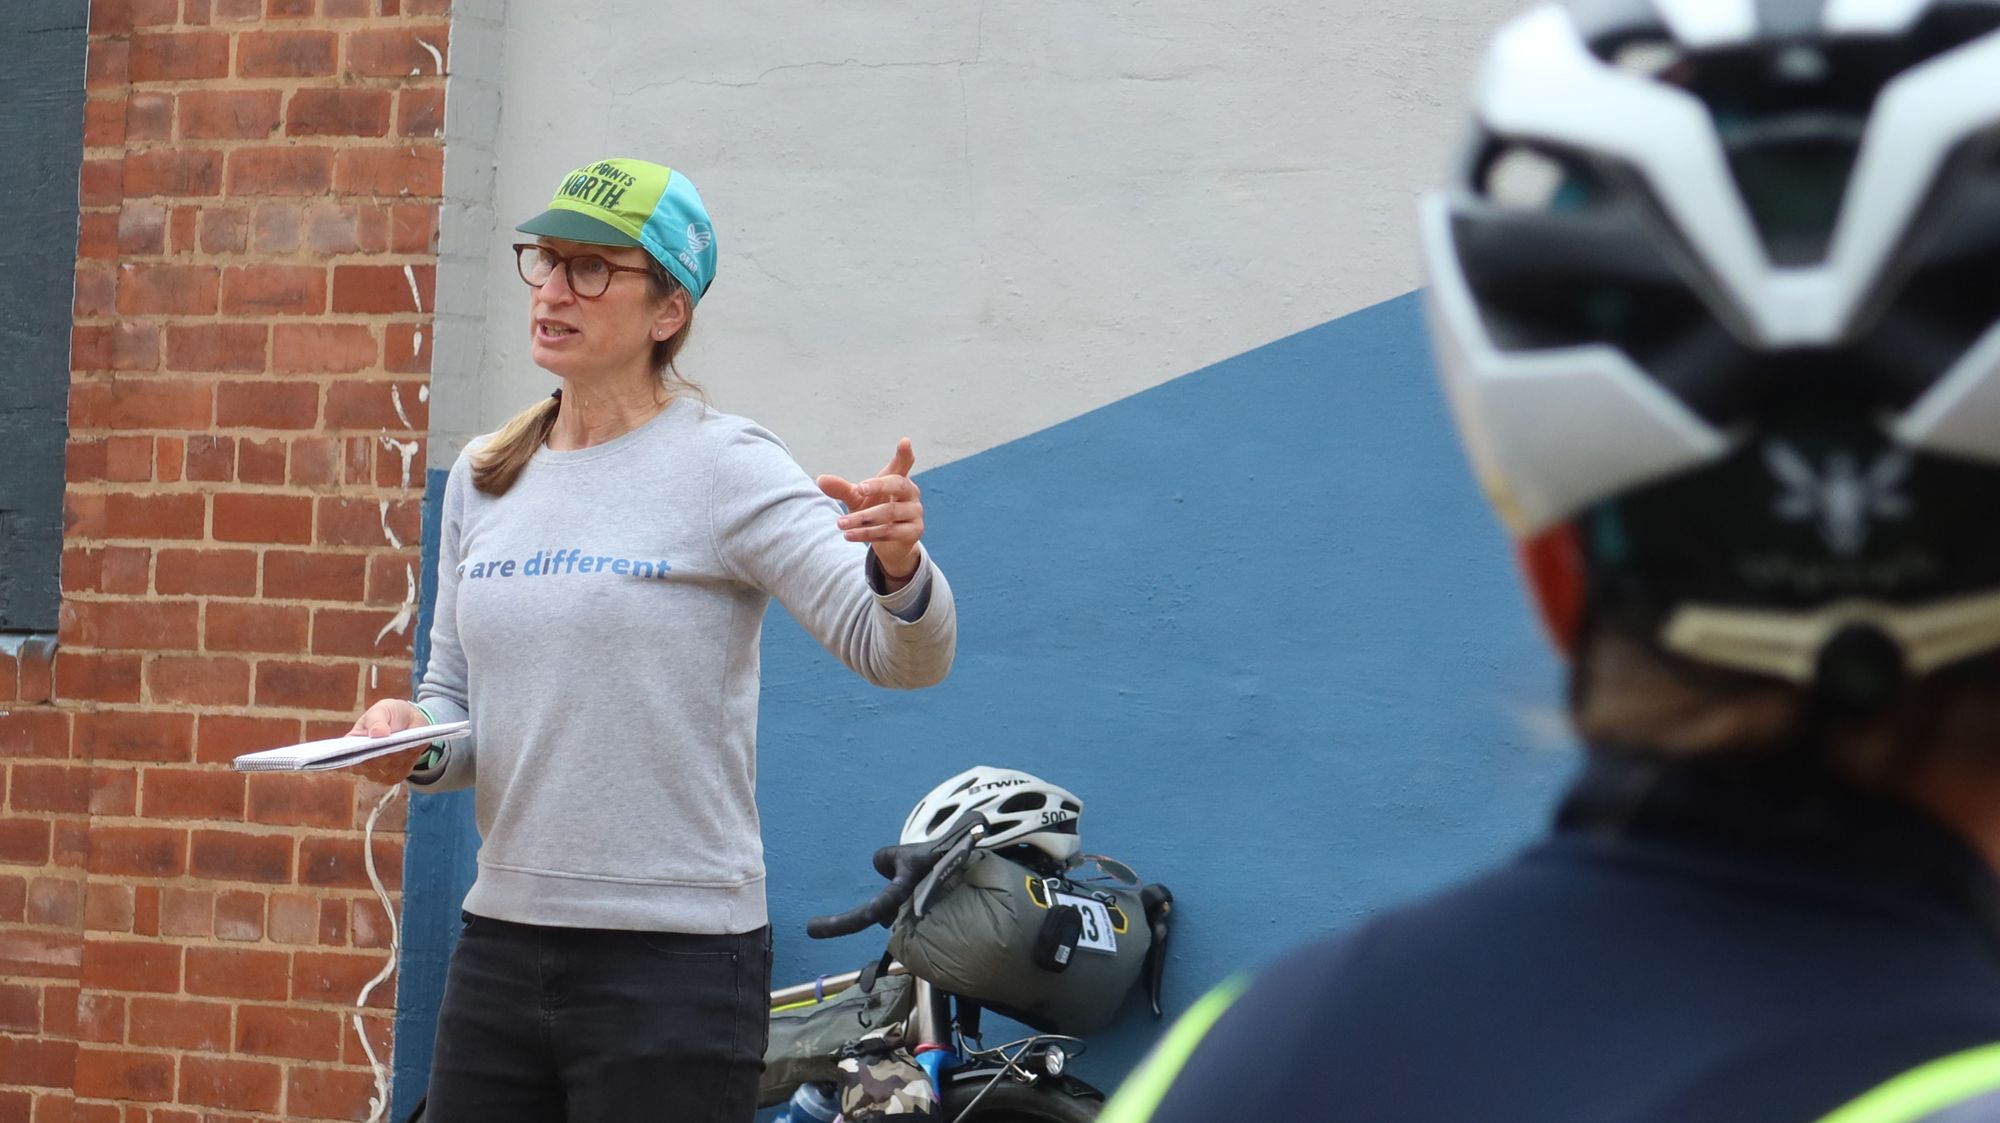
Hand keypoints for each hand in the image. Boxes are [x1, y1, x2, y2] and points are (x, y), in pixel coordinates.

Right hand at [347, 699, 434, 785]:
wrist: (410, 720)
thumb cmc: (390, 714)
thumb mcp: (383, 710)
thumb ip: (378, 720)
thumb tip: (377, 733)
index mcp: (351, 743)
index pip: (343, 755)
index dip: (347, 757)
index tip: (358, 752)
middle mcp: (360, 762)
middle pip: (367, 765)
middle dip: (380, 755)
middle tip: (391, 743)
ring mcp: (376, 772)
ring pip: (385, 770)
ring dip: (396, 758)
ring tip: (404, 743)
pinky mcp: (393, 776)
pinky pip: (399, 774)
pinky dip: (407, 763)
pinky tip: (411, 751)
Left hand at [818, 438, 925, 585]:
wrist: (888, 545)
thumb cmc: (873, 512)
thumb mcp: (856, 499)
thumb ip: (841, 489)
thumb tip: (820, 479)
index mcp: (898, 479)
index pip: (903, 464)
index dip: (904, 454)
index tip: (904, 442)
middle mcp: (911, 493)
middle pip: (898, 484)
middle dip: (878, 486)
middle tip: (859, 488)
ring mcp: (915, 512)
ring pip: (889, 512)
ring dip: (862, 519)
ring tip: (840, 523)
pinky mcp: (915, 531)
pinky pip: (890, 531)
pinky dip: (867, 534)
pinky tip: (849, 535)